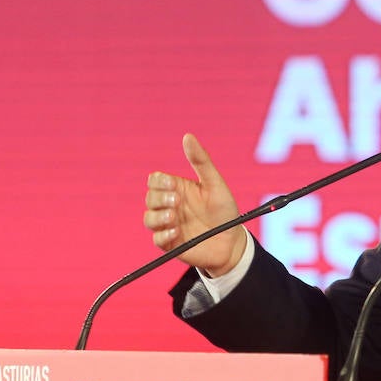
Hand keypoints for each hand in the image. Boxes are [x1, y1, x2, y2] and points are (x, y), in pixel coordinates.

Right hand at [144, 133, 247, 276]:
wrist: (232, 241)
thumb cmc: (225, 210)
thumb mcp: (215, 183)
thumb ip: (201, 161)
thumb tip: (187, 136)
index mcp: (177, 189)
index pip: (155, 180)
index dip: (159, 182)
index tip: (173, 185)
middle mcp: (170, 206)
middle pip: (149, 198)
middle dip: (159, 198)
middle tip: (177, 201)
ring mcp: (168, 225)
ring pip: (148, 218)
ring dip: (158, 216)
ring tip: (174, 217)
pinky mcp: (170, 244)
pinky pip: (157, 239)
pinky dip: (163, 235)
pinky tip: (176, 232)